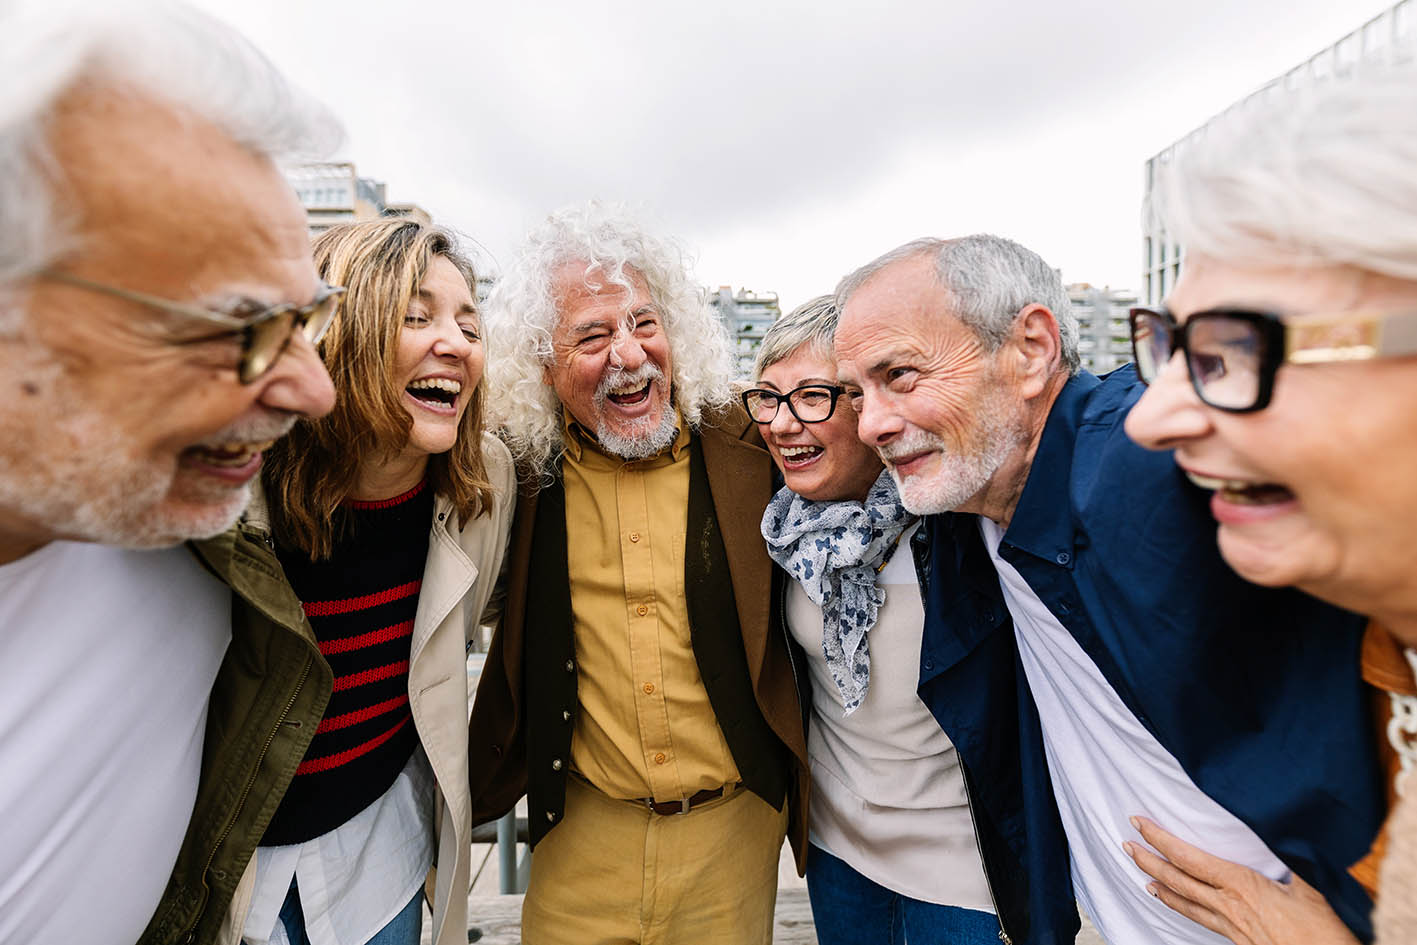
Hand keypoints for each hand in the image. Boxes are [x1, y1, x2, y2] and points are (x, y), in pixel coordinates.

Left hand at [1121, 816, 1358, 944]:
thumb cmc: (1323, 933)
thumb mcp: (1309, 887)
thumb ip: (1287, 859)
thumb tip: (1276, 832)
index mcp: (1240, 886)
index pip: (1188, 857)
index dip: (1159, 839)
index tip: (1139, 822)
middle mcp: (1228, 906)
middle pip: (1177, 879)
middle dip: (1147, 860)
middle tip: (1125, 844)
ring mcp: (1230, 926)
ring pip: (1185, 903)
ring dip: (1160, 885)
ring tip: (1141, 874)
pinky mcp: (1237, 940)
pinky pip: (1200, 920)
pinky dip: (1181, 907)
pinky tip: (1174, 903)